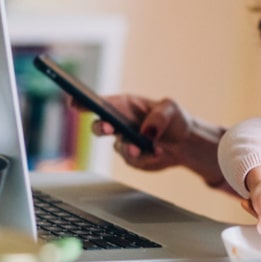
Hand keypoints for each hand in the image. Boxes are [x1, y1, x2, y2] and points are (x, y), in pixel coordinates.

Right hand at [83, 95, 221, 184]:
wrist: (186, 143)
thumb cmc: (175, 119)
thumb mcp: (171, 109)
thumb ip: (159, 116)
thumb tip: (147, 131)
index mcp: (125, 105)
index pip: (101, 102)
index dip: (84, 101)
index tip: (74, 101)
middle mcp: (120, 123)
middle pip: (99, 125)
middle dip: (100, 126)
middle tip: (108, 127)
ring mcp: (124, 141)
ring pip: (117, 146)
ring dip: (128, 148)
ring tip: (140, 148)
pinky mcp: (132, 158)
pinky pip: (132, 160)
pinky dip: (145, 157)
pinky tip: (158, 153)